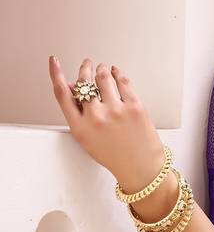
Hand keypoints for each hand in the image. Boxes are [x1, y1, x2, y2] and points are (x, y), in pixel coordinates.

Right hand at [48, 55, 163, 188]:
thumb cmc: (115, 156)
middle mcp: (96, 118)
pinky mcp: (134, 107)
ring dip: (101, 69)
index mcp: (80, 128)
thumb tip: (73, 87)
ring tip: (102, 68)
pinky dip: (117, 73)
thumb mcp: (88, 139)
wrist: (141, 169)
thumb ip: (78, 114)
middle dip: (85, 69)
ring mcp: (116, 111)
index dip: (57, 74)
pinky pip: (122, 81)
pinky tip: (116, 72)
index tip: (55, 62)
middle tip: (87, 64)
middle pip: (84, 82)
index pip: (62, 94)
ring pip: (103, 77)